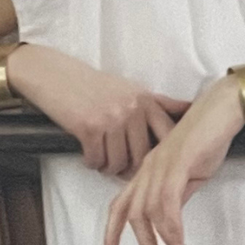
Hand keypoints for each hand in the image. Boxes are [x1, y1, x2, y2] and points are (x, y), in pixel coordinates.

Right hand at [5, 42, 188, 175]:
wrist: (54, 74)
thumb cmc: (93, 86)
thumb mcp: (131, 90)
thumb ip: (159, 104)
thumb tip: (190, 110)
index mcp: (146, 101)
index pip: (169, 137)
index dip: (166, 159)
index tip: (159, 170)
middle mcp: (133, 109)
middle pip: (143, 158)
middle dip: (131, 169)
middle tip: (120, 167)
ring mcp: (112, 118)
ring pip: (118, 163)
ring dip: (108, 167)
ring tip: (102, 158)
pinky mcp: (90, 127)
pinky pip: (97, 161)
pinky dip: (91, 163)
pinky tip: (88, 155)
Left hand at [103, 74, 244, 244]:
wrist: (222, 110)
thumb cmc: (208, 138)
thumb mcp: (190, 174)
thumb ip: (177, 195)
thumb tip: (172, 220)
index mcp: (147, 171)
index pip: (120, 205)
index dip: (111, 232)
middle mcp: (148, 170)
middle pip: (132, 216)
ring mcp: (160, 166)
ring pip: (148, 214)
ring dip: (163, 242)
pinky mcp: (177, 165)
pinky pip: (167, 203)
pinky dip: (172, 228)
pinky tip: (181, 242)